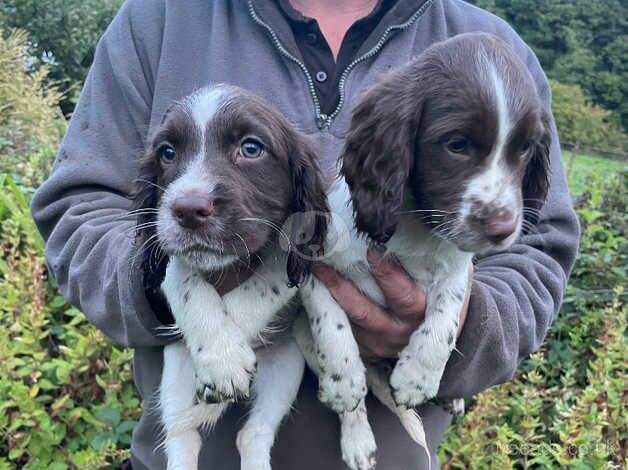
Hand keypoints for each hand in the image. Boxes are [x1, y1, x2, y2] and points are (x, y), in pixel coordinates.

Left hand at [314, 249, 471, 357]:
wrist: (440, 333)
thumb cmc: (444, 294)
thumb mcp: (453, 278)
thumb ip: (441, 260)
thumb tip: (425, 226)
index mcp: (423, 313)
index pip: (403, 296)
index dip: (387, 274)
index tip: (371, 251)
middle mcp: (398, 332)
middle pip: (364, 311)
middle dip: (341, 287)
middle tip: (321, 262)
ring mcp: (378, 343)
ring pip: (348, 321)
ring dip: (327, 296)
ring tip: (311, 270)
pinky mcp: (363, 348)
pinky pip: (341, 330)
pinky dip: (325, 309)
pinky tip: (313, 289)